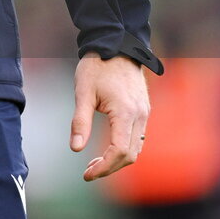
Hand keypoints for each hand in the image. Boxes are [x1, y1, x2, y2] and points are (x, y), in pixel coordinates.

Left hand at [69, 52, 148, 181]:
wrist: (116, 44)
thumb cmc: (96, 66)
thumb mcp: (83, 92)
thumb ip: (80, 121)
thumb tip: (75, 149)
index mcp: (125, 113)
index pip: (118, 152)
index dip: (103, 167)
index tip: (86, 174)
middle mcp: (139, 115)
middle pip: (130, 156)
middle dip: (109, 168)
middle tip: (88, 171)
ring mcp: (144, 112)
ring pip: (136, 149)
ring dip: (118, 160)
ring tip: (95, 162)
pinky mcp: (143, 109)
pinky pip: (138, 138)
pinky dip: (125, 148)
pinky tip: (108, 147)